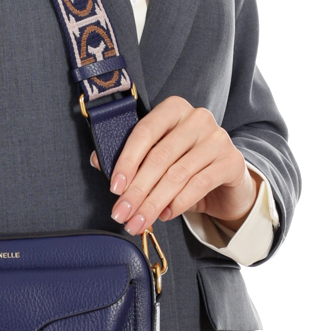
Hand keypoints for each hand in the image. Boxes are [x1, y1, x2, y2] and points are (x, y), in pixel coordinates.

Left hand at [91, 96, 258, 235]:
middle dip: (137, 190)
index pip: (144, 132)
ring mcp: (217, 138)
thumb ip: (130, 158)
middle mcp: (197, 118)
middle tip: (122, 213)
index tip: (114, 188)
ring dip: (153, 202)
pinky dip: (179, 203)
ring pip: (177, 174)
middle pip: (159, 157)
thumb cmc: (185, 165)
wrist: (226, 181)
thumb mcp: (157, 158)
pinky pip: (199, 184)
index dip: (126, 161)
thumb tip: (98, 161)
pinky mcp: (232, 161)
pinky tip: (165, 215)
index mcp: (173, 109)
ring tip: (139, 221)